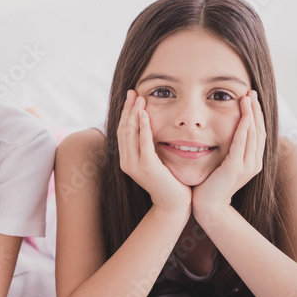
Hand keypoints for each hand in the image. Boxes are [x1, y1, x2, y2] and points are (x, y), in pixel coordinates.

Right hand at [117, 90, 190, 212]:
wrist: (174, 205)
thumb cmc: (169, 182)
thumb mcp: (156, 162)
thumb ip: (149, 148)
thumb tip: (151, 129)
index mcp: (126, 160)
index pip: (122, 131)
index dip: (125, 113)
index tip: (131, 97)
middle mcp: (126, 162)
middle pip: (123, 129)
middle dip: (128, 109)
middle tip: (133, 92)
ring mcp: (135, 165)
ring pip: (129, 133)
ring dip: (134, 113)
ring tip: (140, 98)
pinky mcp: (147, 167)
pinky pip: (143, 142)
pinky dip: (142, 126)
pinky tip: (144, 114)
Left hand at [193, 90, 264, 219]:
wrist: (207, 207)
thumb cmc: (210, 185)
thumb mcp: (222, 164)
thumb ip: (227, 150)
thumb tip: (222, 134)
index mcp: (252, 161)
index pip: (258, 133)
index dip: (256, 115)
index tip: (251, 98)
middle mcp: (254, 163)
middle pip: (259, 130)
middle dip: (256, 110)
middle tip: (252, 92)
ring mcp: (247, 166)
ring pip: (253, 134)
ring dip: (251, 114)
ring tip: (248, 98)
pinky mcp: (236, 168)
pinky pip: (242, 144)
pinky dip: (243, 128)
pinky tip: (244, 116)